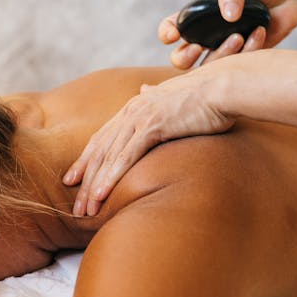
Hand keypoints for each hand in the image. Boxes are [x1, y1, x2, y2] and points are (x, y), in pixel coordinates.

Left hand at [64, 70, 233, 215]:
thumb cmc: (205, 97)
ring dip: (95, 185)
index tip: (73, 181)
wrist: (223, 88)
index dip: (86, 160)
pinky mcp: (152, 126)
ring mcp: (139, 118)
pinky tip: (101, 194)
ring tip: (85, 209)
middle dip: (85, 181)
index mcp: (134, 107)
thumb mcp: (173, 97)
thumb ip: (154, 97)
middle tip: (76, 207)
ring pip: (108, 156)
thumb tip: (144, 88)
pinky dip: (111, 176)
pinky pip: (126, 156)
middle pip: (99, 151)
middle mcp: (131, 111)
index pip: (102, 138)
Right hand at [159, 0, 296, 68]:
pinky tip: (260, 32)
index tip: (173, 34)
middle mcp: (207, 35)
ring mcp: (225, 49)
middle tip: (198, 48)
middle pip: (180, 58)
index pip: (172, 27)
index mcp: (200, 15)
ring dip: (219, 54)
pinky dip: (248, 50)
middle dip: (183, 57)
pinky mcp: (244, 60)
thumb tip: (227, 16)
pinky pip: (236, 66)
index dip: (166, 33)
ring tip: (238, 36)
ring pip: (207, 68)